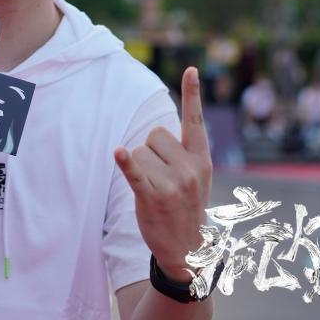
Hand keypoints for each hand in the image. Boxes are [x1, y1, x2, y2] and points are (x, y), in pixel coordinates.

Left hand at [114, 67, 212, 282]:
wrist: (189, 250)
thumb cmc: (186, 207)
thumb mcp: (196, 178)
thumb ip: (183, 154)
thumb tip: (157, 132)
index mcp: (201, 160)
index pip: (195, 121)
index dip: (192, 95)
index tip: (190, 69)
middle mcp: (189, 168)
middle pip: (153, 135)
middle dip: (149, 151)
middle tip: (160, 178)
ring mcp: (172, 183)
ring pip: (138, 151)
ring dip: (138, 167)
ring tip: (152, 190)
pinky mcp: (153, 197)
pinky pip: (135, 172)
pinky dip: (126, 163)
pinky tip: (118, 153)